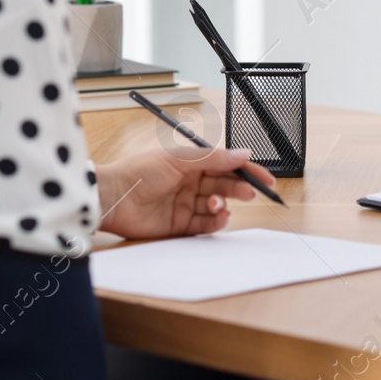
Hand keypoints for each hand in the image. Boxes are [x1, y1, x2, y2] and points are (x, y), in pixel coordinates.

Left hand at [94, 146, 275, 239]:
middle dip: (239, 189)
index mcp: (191, 163)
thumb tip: (244, 154)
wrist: (114, 198)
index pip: (226, 165)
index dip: (247, 171)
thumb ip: (214, 158)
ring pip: (216, 206)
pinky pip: (204, 225)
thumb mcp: (180, 159)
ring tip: (219, 204)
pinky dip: (215, 223)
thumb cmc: (140, 172)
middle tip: (250, 193)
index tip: (266, 179)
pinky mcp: (180, 225)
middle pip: (224, 186)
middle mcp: (190, 183)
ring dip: (224, 205)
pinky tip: (218, 217)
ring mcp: (186, 204)